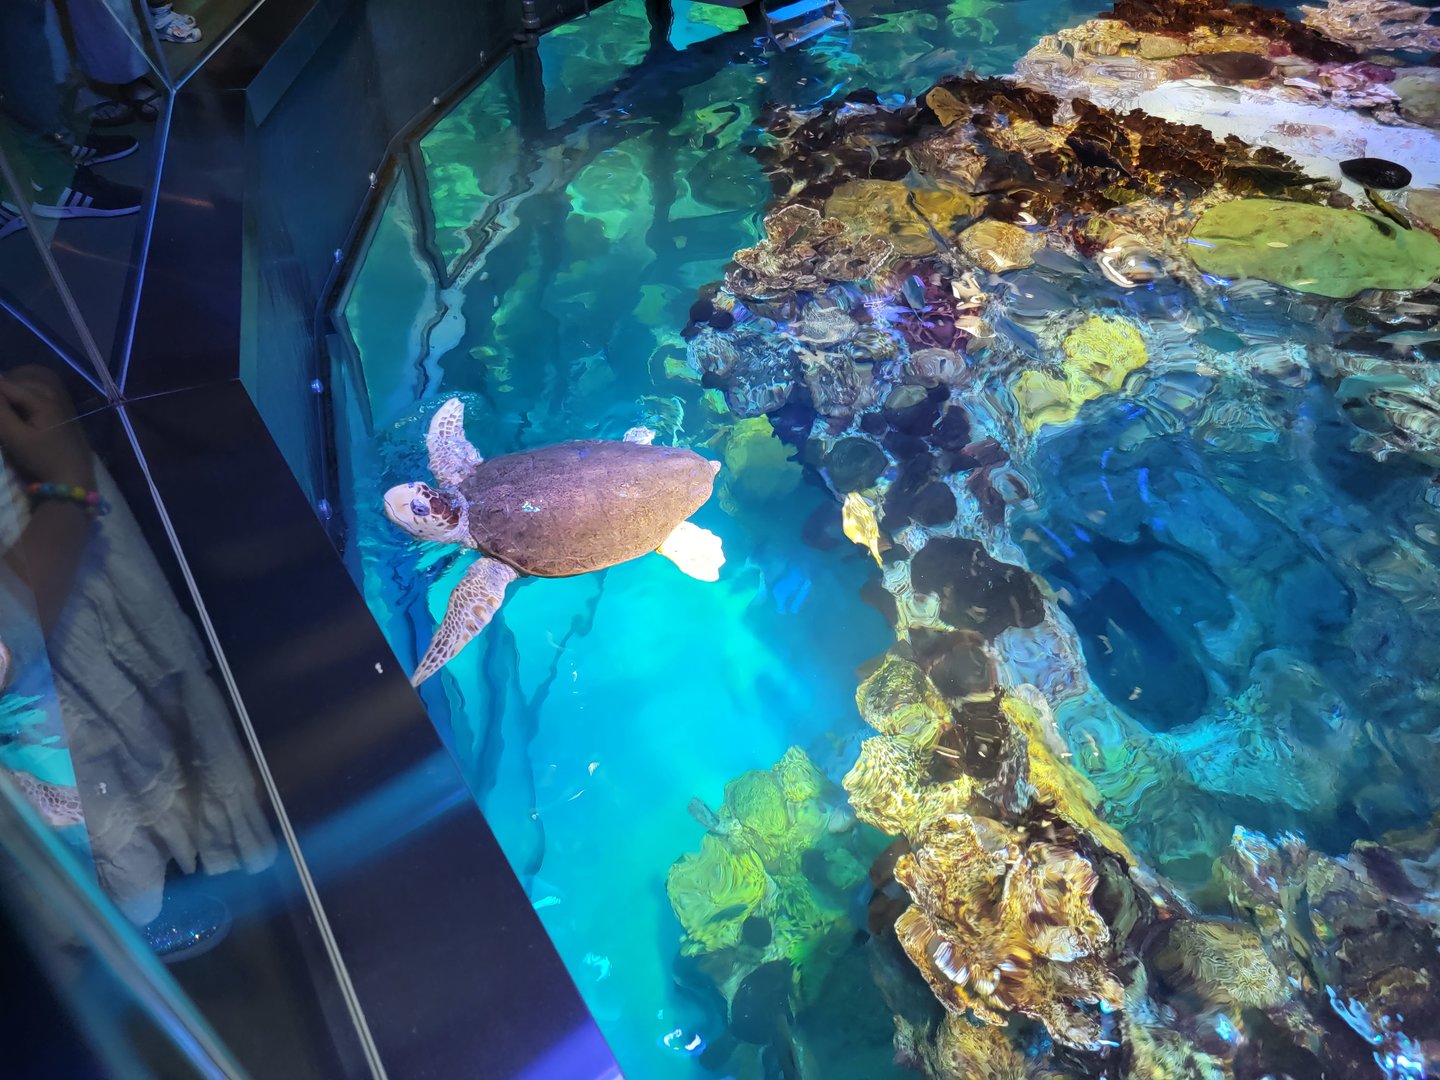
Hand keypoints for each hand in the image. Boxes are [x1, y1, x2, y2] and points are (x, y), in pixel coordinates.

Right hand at [0, 367, 96, 489]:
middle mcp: (53, 399)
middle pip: (21, 385)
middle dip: (4, 388)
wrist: (72, 479)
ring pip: (31, 392)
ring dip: (14, 393)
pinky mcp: (60, 419)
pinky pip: (39, 401)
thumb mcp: (15, 436)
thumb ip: (0, 412)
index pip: (8, 385)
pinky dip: (24, 401)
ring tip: (3, 404)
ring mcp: (59, 408)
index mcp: (42, 401)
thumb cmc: (42, 458)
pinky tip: (16, 411)